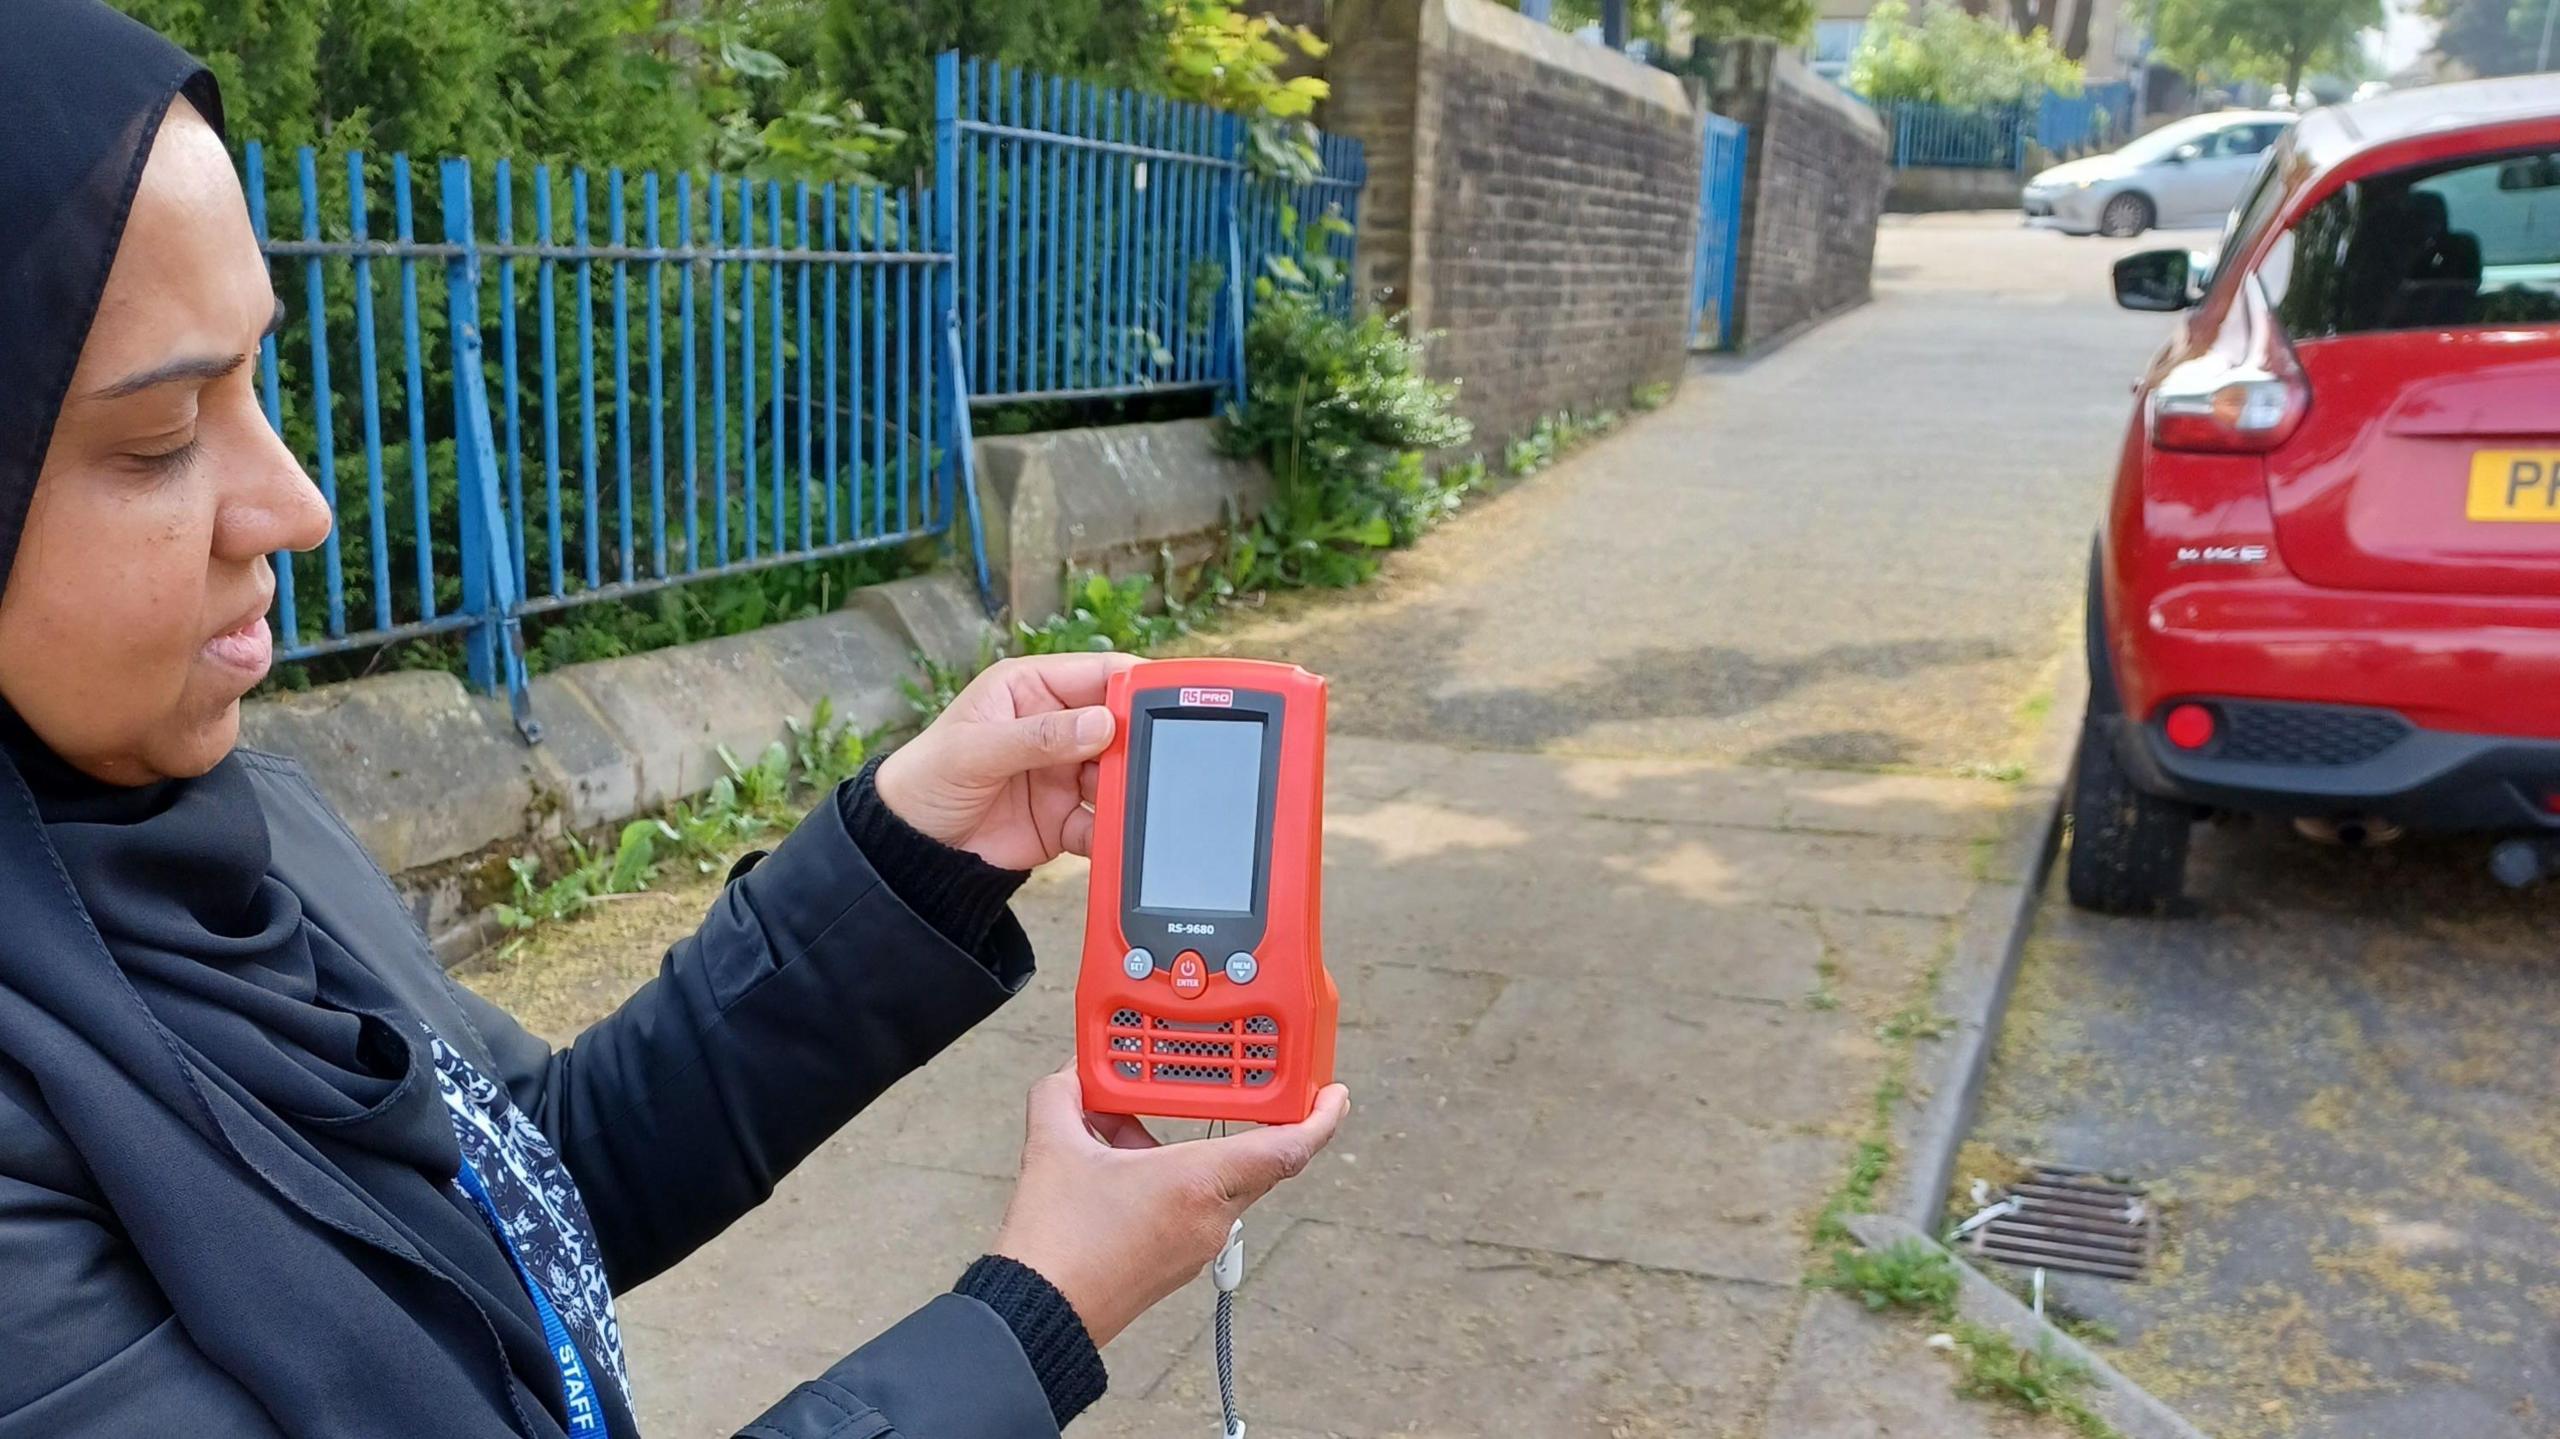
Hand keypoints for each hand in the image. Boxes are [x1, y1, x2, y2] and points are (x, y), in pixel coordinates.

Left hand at [874, 653, 1140, 870]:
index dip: (1135, 684)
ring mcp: (1066, 773)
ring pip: (1119, 776)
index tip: (1168, 699)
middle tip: (1158, 761)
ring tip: (1133, 804)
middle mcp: (1057, 727)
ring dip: (1130, 790)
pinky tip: (1113, 840)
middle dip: (1139, 744)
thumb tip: (1101, 723)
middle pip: (1120, 727)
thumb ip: (1036, 737)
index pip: (1099, 674)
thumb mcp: (973, 751)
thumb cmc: (926, 779)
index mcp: (1033, 689)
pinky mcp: (1067, 818)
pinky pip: (1104, 822)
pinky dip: (1113, 832)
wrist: (910, 849)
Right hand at [992, 1067, 1350, 1347]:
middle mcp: (1210, 1217)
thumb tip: (1071, 1076)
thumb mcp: (1053, 1148)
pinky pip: (1191, 1205)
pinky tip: (1121, 1156)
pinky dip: (1171, 1174)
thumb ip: (1064, 1096)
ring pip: (1216, 1181)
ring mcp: (1195, 1245)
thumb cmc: (1057, 1244)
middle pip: (1251, 1158)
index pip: (1288, 1149)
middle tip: (1234, 1081)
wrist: (1037, 1315)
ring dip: (1191, 1145)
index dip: (1321, 1118)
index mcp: (1200, 1184)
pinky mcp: (1174, 1262)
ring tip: (1138, 1112)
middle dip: (1242, 1118)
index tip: (1336, 1094)